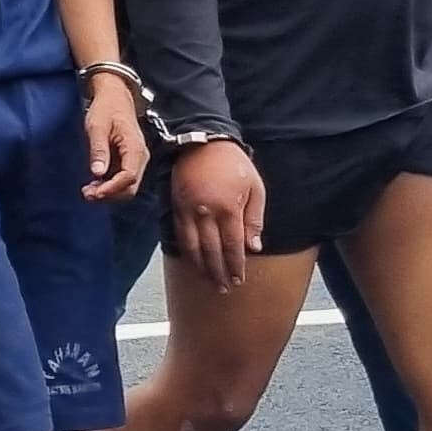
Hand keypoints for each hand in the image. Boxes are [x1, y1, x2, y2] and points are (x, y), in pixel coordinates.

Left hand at [79, 74, 148, 201]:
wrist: (115, 97)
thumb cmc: (106, 108)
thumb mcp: (97, 125)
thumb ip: (98, 149)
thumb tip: (97, 173)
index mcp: (135, 147)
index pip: (128, 176)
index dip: (112, 188)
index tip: (95, 193)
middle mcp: (140, 157)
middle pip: (130, 186)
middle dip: (110, 194)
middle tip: (87, 194)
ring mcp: (136, 160)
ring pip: (127, 187)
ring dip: (109, 193)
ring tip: (87, 191)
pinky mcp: (128, 162)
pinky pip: (122, 180)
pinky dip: (109, 187)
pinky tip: (94, 185)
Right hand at [168, 139, 263, 291]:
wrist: (201, 143)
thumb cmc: (233, 164)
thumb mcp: (255, 187)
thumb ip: (254, 219)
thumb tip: (254, 247)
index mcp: (228, 208)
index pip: (233, 245)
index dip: (236, 265)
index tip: (239, 280)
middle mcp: (206, 213)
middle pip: (212, 251)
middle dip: (219, 272)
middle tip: (224, 288)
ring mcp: (188, 211)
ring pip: (193, 247)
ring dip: (202, 267)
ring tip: (209, 281)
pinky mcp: (176, 207)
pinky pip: (180, 236)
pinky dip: (187, 252)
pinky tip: (193, 262)